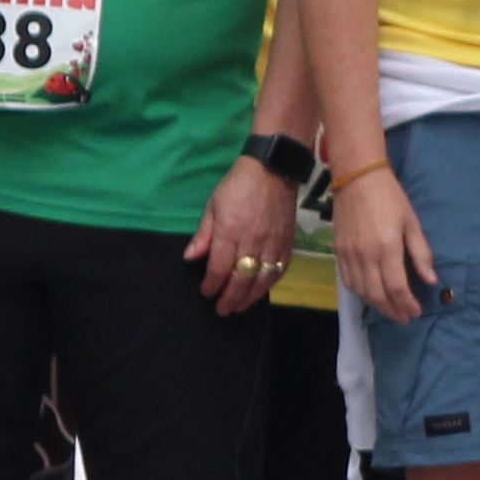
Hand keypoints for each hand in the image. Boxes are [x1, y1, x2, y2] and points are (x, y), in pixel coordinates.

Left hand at [185, 155, 297, 317]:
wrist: (273, 169)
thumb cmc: (237, 186)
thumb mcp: (213, 206)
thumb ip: (203, 234)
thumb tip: (190, 258)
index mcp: (230, 231)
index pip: (219, 267)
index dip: (212, 285)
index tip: (206, 292)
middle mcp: (252, 241)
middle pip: (241, 279)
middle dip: (230, 298)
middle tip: (222, 310)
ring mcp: (273, 243)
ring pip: (262, 279)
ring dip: (250, 297)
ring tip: (239, 307)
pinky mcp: (288, 242)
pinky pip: (280, 269)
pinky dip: (270, 283)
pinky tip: (261, 290)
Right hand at [333, 163, 440, 315]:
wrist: (357, 178)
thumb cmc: (391, 198)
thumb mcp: (412, 223)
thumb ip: (421, 253)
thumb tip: (432, 280)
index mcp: (387, 248)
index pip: (396, 287)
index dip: (407, 304)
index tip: (416, 312)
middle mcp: (365, 256)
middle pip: (377, 295)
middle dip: (393, 310)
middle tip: (405, 317)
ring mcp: (349, 255)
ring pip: (361, 291)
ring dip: (377, 305)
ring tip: (391, 310)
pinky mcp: (338, 252)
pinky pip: (348, 281)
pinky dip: (360, 293)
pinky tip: (370, 294)